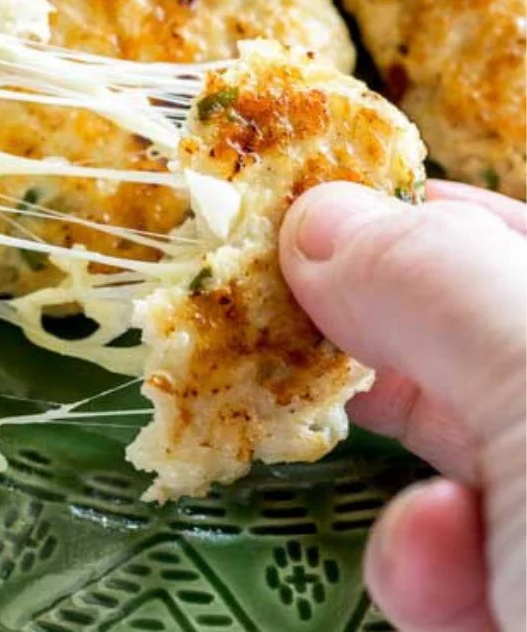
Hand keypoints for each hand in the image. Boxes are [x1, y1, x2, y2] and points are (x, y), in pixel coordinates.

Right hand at [280, 180, 525, 631]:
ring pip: (467, 444)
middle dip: (380, 331)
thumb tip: (318, 213)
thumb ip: (441, 284)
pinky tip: (430, 572)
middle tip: (281, 321)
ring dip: (400, 449)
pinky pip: (466, 556)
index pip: (514, 236)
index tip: (307, 217)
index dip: (417, 212)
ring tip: (354, 440)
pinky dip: (425, 560)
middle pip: (480, 334)